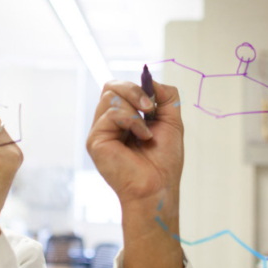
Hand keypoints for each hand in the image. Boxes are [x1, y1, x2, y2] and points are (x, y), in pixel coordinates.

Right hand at [86, 80, 184, 267]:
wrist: (159, 187)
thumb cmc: (164, 162)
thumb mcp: (172, 121)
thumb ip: (166, 96)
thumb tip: (151, 80)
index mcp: (122, 118)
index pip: (119, 88)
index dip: (136, 87)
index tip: (154, 101)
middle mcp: (108, 123)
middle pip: (110, 86)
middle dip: (133, 90)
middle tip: (150, 107)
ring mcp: (100, 132)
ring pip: (110, 96)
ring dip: (134, 109)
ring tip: (147, 132)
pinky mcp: (95, 141)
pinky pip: (112, 114)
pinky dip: (132, 122)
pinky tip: (142, 137)